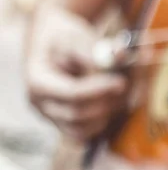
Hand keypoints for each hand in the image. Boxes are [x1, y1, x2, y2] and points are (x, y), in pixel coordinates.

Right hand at [26, 7, 127, 141]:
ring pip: (87, 129)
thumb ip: (96, 48)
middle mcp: (42, 105)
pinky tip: (115, 98)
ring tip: (119, 88)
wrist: (57, 46)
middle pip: (79, 116)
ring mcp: (54, 119)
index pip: (71, 94)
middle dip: (106, 102)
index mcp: (38, 82)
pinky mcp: (69, 125)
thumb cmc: (65, 39)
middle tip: (126, 84)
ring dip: (109, 112)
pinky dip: (107, 119)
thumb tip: (120, 55)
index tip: (121, 81)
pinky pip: (91, 132)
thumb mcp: (76, 37)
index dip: (99, 90)